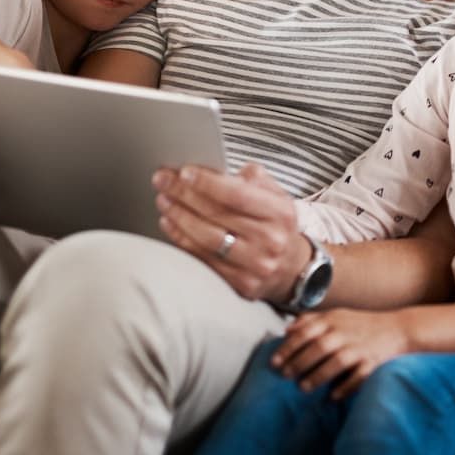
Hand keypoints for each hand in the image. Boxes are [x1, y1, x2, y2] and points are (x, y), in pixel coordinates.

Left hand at [152, 162, 304, 300]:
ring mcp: (255, 266)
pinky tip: (170, 224)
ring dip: (179, 217)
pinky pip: (203, 260)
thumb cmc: (275, 224)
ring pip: (207, 239)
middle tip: (163, 181)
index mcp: (279, 213)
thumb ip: (252, 178)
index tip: (183, 172)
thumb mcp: (275, 196)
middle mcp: (270, 241)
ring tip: (164, 200)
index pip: (238, 195)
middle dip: (184, 195)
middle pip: (218, 215)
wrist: (291, 268)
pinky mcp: (240, 284)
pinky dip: (182, 240)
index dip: (207, 183)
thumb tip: (216, 169)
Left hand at [273, 309, 413, 398]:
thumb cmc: (362, 324)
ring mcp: (361, 347)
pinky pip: (359, 376)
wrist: (399, 329)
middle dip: (299, 362)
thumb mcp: (337, 315)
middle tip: (285, 376)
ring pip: (337, 362)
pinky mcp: (374, 362)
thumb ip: (312, 320)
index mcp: (334, 320)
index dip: (289, 347)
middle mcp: (346, 332)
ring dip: (318, 375)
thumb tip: (287, 330)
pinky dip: (346, 387)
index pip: (306, 332)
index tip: (274, 361)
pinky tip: (333, 397)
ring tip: (303, 388)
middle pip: (319, 347)